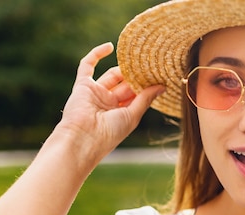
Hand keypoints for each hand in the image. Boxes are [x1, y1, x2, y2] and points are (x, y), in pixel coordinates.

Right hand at [56, 43, 164, 163]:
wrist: (83, 138)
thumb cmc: (110, 133)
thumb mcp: (133, 116)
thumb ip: (145, 99)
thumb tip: (162, 86)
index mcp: (122, 114)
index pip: (137, 96)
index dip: (147, 86)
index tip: (160, 76)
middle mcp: (109, 103)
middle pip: (126, 84)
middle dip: (137, 76)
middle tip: (151, 64)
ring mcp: (96, 93)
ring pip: (112, 75)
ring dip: (124, 67)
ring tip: (138, 58)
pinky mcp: (82, 85)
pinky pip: (87, 66)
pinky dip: (96, 54)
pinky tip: (110, 46)